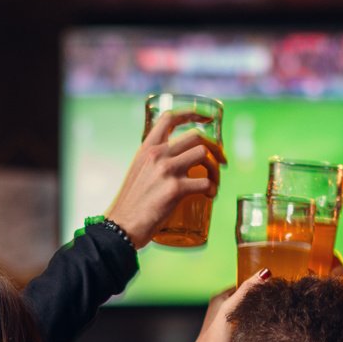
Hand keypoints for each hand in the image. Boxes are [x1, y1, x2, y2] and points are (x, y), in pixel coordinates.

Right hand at [104, 111, 226, 248]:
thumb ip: (153, 164)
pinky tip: (210, 196)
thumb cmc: (130, 205)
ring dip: (216, 169)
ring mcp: (167, 170)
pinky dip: (212, 189)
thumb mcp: (137, 173)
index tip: (207, 119)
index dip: (192, 114)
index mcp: (147, 148)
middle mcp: (157, 154)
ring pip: (204, 156)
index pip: (170, 118)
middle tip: (222, 160)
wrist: (120, 227)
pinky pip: (205, 182)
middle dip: (214, 147)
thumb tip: (174, 164)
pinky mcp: (175, 189)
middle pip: (196, 136)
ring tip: (214, 183)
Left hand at [188, 270, 268, 341]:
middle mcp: (224, 307)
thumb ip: (246, 290)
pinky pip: (248, 323)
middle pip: (247, 298)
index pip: (244, 285)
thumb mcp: (232, 308)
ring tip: (269, 315)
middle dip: (259, 300)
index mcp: (221, 297)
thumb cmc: (215, 337)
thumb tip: (264, 273)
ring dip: (258, 313)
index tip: (272, 289)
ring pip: (248, 311)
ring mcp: (228, 320)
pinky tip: (262, 328)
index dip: (258, 286)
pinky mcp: (233, 333)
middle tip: (273, 303)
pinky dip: (255, 324)